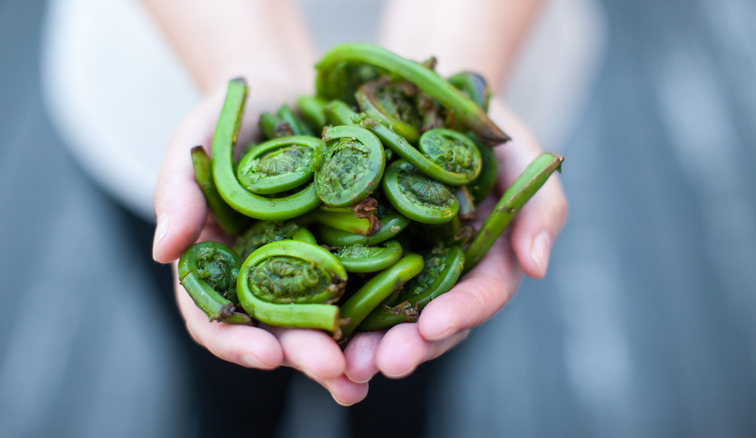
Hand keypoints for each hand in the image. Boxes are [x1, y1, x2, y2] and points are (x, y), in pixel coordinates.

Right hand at [152, 89, 368, 405]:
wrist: (281, 90)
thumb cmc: (225, 117)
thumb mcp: (192, 143)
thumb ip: (175, 193)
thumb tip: (162, 253)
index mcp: (219, 266)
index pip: (215, 319)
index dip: (237, 342)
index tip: (267, 354)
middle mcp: (265, 276)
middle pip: (278, 329)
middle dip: (305, 353)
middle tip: (336, 370)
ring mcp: (311, 263)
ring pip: (326, 317)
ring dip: (349, 349)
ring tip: (373, 369)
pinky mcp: (352, 246)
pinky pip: (369, 279)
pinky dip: (385, 304)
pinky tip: (409, 321)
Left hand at [342, 100, 567, 382]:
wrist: (422, 93)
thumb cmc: (480, 121)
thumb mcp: (521, 152)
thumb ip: (540, 207)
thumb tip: (538, 267)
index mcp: (484, 258)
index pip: (480, 294)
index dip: (460, 312)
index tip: (434, 326)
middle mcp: (439, 273)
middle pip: (429, 322)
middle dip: (406, 346)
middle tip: (378, 363)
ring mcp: (396, 265)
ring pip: (383, 317)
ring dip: (364, 344)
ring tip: (340, 365)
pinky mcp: (354, 251)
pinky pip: (341, 284)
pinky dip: (328, 310)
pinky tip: (307, 329)